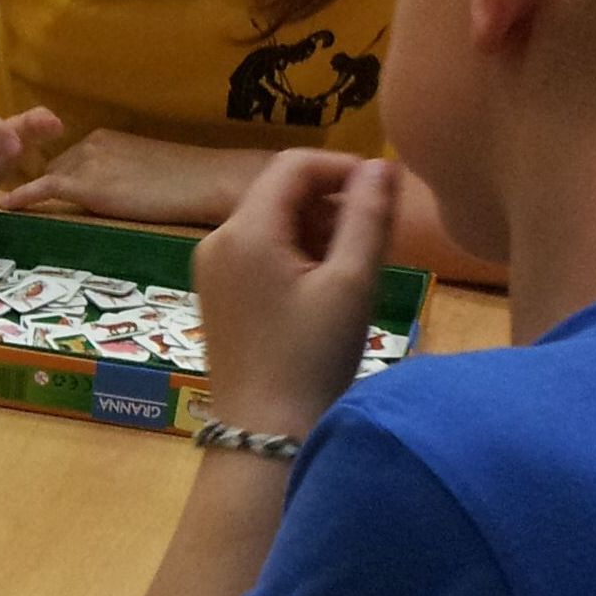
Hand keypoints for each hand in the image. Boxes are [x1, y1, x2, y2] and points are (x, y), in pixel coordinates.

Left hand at [0, 129, 264, 225]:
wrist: (204, 180)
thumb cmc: (187, 180)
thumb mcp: (146, 170)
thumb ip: (121, 175)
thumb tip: (112, 193)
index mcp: (106, 137)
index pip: (69, 159)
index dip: (53, 177)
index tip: (36, 190)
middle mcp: (92, 143)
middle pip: (54, 169)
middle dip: (38, 186)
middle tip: (14, 203)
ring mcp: (88, 162)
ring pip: (48, 179)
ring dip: (29, 193)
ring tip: (6, 209)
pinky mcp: (88, 185)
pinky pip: (44, 188)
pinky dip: (22, 196)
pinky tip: (4, 206)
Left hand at [190, 152, 400, 438]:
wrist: (262, 432)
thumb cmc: (311, 358)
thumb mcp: (351, 283)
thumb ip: (368, 215)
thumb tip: (381, 164)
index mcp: (246, 230)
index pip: (295, 164)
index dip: (343, 168)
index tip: (383, 195)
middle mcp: (217, 240)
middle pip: (282, 192)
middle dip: (331, 205)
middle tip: (372, 244)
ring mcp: (211, 269)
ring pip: (272, 222)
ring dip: (316, 232)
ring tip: (350, 274)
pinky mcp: (217, 294)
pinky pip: (259, 252)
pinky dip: (294, 255)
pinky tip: (321, 292)